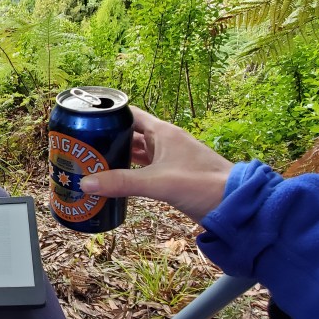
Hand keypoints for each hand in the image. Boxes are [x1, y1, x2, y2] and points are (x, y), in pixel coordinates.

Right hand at [79, 107, 233, 223]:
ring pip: (137, 152)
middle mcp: (165, 141)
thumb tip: (86, 183)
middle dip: (108, 139)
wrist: (235, 204)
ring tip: (94, 163)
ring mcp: (170, 158)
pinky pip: (145, 168)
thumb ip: (122, 182)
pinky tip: (117, 179)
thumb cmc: (203, 184)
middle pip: (130, 134)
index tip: (86, 121)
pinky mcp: (172, 175)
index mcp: (163, 132)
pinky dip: (130, 171)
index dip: (109, 115)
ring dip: (118, 156)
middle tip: (83, 147)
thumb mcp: (158, 183)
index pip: (130, 114)